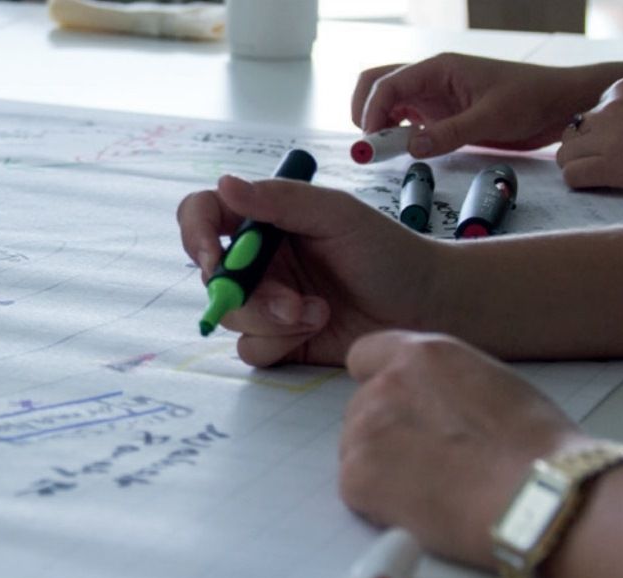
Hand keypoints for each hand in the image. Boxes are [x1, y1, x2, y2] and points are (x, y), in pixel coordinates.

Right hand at [176, 175, 443, 365]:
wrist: (427, 306)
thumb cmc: (388, 252)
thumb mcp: (336, 214)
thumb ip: (280, 200)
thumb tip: (225, 184)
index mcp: (265, 220)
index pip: (204, 215)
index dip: (194, 234)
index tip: (213, 258)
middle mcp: (259, 260)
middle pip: (212, 276)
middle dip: (246, 294)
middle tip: (290, 302)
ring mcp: (267, 301)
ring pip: (230, 317)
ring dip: (271, 320)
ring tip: (317, 312)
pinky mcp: (279, 340)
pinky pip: (251, 348)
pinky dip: (280, 342)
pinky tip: (317, 327)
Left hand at [339, 330, 589, 566]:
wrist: (537, 497)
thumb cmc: (536, 448)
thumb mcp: (490, 384)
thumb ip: (444, 386)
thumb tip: (433, 406)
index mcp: (421, 355)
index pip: (365, 356)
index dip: (377, 382)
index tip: (392, 407)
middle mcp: (384, 385)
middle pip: (361, 410)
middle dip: (385, 434)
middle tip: (427, 462)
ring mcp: (365, 431)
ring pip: (356, 450)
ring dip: (381, 469)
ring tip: (433, 490)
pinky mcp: (357, 477)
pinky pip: (356, 491)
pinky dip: (379, 504)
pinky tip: (422, 510)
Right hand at [352, 53, 590, 157]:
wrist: (559, 105)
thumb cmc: (531, 99)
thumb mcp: (492, 117)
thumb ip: (450, 132)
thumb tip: (411, 147)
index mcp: (439, 68)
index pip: (387, 83)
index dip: (372, 111)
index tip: (371, 142)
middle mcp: (430, 79)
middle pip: (376, 84)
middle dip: (364, 111)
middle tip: (370, 145)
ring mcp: (433, 96)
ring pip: (387, 103)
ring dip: (378, 125)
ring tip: (386, 153)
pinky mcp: (440, 114)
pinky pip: (404, 120)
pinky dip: (394, 135)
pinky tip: (404, 151)